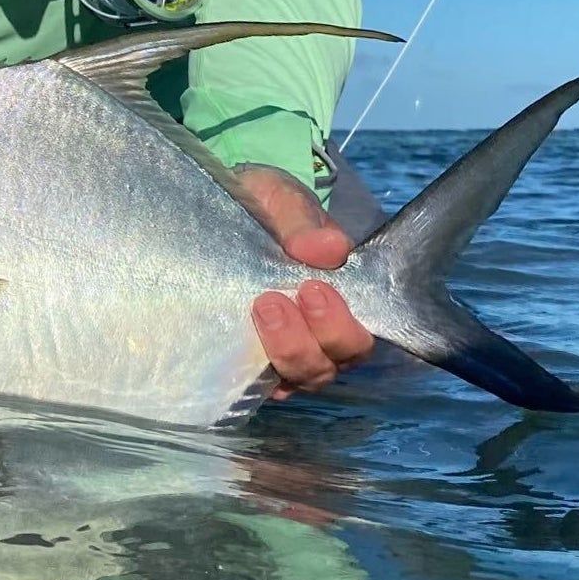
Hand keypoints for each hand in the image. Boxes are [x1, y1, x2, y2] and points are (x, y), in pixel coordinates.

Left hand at [232, 164, 373, 399]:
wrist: (219, 210)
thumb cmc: (264, 206)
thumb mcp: (280, 199)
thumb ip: (303, 221)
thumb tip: (333, 249)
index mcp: (341, 300)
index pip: (358, 337)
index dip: (342, 326)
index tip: (315, 290)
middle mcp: (318, 337)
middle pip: (331, 363)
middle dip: (313, 336)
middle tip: (278, 297)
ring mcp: (282, 353)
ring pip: (297, 375)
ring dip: (283, 347)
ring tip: (261, 306)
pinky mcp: (246, 361)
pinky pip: (254, 381)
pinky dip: (249, 367)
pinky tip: (237, 338)